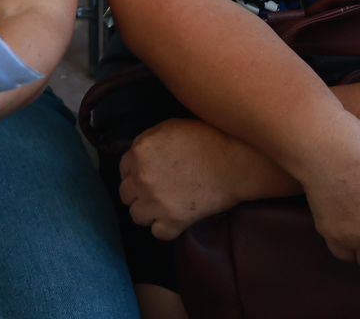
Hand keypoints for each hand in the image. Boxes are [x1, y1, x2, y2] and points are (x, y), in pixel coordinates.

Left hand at [119, 119, 244, 239]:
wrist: (235, 161)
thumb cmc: (207, 138)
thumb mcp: (171, 127)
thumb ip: (148, 140)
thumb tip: (140, 154)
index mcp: (140, 152)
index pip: (123, 168)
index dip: (135, 171)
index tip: (147, 174)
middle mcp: (142, 178)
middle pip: (125, 193)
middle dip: (137, 192)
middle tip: (155, 190)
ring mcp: (156, 202)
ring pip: (136, 215)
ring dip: (147, 211)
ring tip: (162, 206)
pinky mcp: (174, 221)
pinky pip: (158, 232)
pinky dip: (165, 227)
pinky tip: (174, 219)